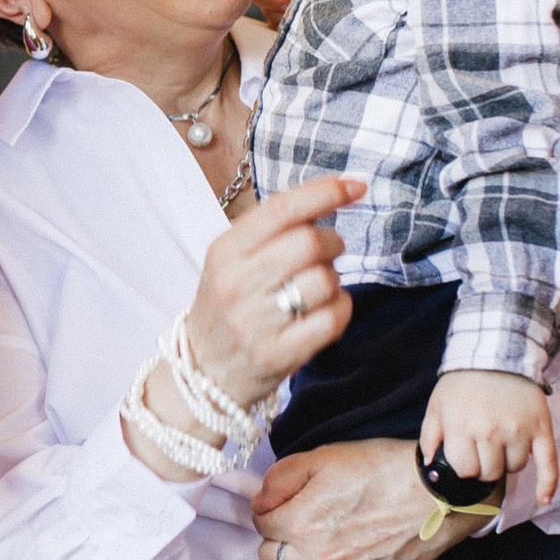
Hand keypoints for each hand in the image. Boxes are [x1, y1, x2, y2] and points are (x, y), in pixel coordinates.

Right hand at [183, 175, 363, 407]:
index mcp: (224, 251)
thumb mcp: (231, 260)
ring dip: (334, 280)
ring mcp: (254, 322)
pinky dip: (340, 310)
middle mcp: (235, 284)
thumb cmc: (228, 306)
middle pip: (309, 243)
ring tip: (316, 289)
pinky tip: (325, 311)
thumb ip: (271, 230)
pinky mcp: (276, 355)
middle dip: (332, 243)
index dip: (325, 192)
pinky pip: (332, 320)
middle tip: (328, 252)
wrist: (203, 372)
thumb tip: (332, 196)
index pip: (281, 209)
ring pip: (325, 281)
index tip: (356, 186)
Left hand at [254, 439, 479, 559]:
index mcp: (301, 522)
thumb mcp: (323, 455)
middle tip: (297, 523)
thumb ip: (280, 478)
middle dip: (277, 539)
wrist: (437, 489)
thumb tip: (260, 504)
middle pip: (269, 558)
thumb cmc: (383, 467)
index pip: (260, 523)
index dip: (269, 508)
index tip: (284, 501)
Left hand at [422, 369, 556, 504]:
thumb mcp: (437, 405)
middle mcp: (490, 432)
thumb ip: (429, 436)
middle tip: (483, 448)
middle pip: (489, 473)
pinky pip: (548, 464)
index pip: (465, 470)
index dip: (464, 466)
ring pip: (514, 468)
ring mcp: (518, 431)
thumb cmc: (464, 383)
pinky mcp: (541, 428)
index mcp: (462, 427)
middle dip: (484, 466)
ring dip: (507, 461)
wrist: (497, 352)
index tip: (465, 455)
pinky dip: (547, 485)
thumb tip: (429, 465)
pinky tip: (543, 499)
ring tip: (502, 441)